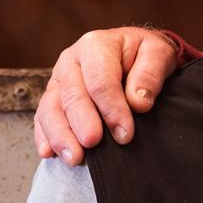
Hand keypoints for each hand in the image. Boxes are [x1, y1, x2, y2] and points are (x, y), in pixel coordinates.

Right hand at [34, 28, 180, 164]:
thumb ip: (151, 74)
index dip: (111, 108)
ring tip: (73, 158)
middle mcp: (71, 60)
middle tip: (93, 144)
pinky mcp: (53, 96)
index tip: (124, 133)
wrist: (134, 53)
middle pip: (72, 95)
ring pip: (51, 107)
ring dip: (60, 135)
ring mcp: (58, 78)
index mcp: (96, 45)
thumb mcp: (159, 54)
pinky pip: (42, 116)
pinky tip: (50, 153)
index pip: (100, 80)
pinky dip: (45, 136)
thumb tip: (139, 102)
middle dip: (82, 123)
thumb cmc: (146, 54)